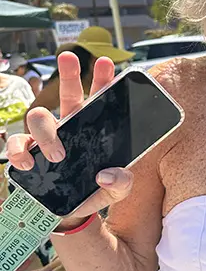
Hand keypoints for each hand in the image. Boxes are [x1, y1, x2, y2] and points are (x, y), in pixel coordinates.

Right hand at [7, 53, 133, 230]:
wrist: (73, 212)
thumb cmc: (96, 191)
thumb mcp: (118, 190)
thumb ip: (122, 183)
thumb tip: (107, 176)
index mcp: (95, 127)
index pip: (100, 99)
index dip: (102, 79)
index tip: (106, 62)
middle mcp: (70, 126)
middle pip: (68, 93)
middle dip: (69, 73)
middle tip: (70, 58)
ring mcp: (47, 138)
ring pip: (39, 116)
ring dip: (47, 133)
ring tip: (57, 155)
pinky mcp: (30, 153)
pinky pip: (18, 143)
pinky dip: (20, 152)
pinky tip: (28, 164)